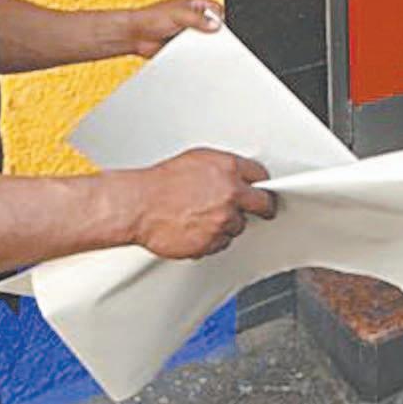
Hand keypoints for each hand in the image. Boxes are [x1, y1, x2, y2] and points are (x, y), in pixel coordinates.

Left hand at [121, 0, 222, 58]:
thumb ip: (198, 20)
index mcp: (195, 4)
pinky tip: (191, 53)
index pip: (216, 10)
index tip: (221, 29)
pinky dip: (194, 53)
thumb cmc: (150, 17)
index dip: (220, 19)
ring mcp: (188, 32)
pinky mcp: (183, 45)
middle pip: (212, 26)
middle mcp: (193, 17)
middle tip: (211, 40)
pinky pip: (194, 51)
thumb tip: (215, 25)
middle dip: (212, 34)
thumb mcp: (179, 15)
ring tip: (197, 46)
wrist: (135, 35)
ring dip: (202, 44)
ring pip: (203, 40)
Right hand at [132, 149, 275, 259]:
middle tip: (261, 210)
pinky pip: (221, 243)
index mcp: (228, 169)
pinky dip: (212, 239)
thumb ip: (223, 169)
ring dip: (227, 224)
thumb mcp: (197, 160)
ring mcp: (223, 219)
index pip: (261, 176)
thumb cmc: (161, 183)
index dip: (262, 184)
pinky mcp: (212, 241)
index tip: (263, 190)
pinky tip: (196, 228)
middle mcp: (230, 194)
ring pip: (239, 226)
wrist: (140, 206)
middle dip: (262, 207)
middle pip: (263, 204)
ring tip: (203, 216)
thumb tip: (234, 175)